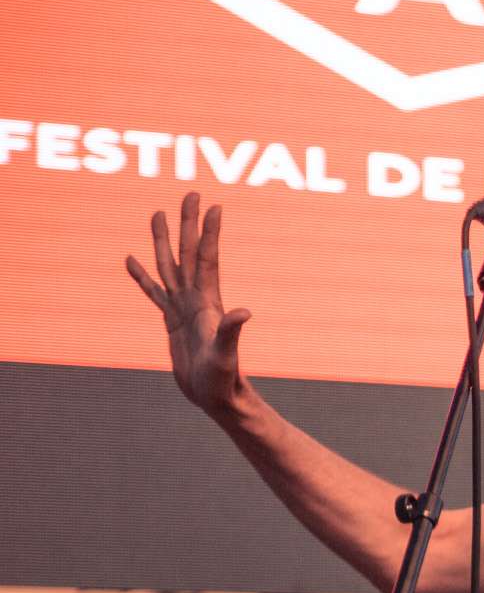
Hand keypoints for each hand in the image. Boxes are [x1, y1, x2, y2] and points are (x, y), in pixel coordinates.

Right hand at [124, 191, 251, 416]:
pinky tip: (131, 259)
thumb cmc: (224, 381)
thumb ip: (232, 333)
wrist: (217, 398)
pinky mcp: (171, 322)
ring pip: (169, 266)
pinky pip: (153, 292)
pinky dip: (142, 276)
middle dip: (188, 223)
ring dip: (163, 240)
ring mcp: (183, 309)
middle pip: (188, 253)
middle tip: (191, 193)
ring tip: (157, 213)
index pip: (206, 259)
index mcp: (208, 303)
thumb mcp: (226, 356)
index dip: (209, 232)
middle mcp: (196, 300)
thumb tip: (244, 312)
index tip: (213, 204)